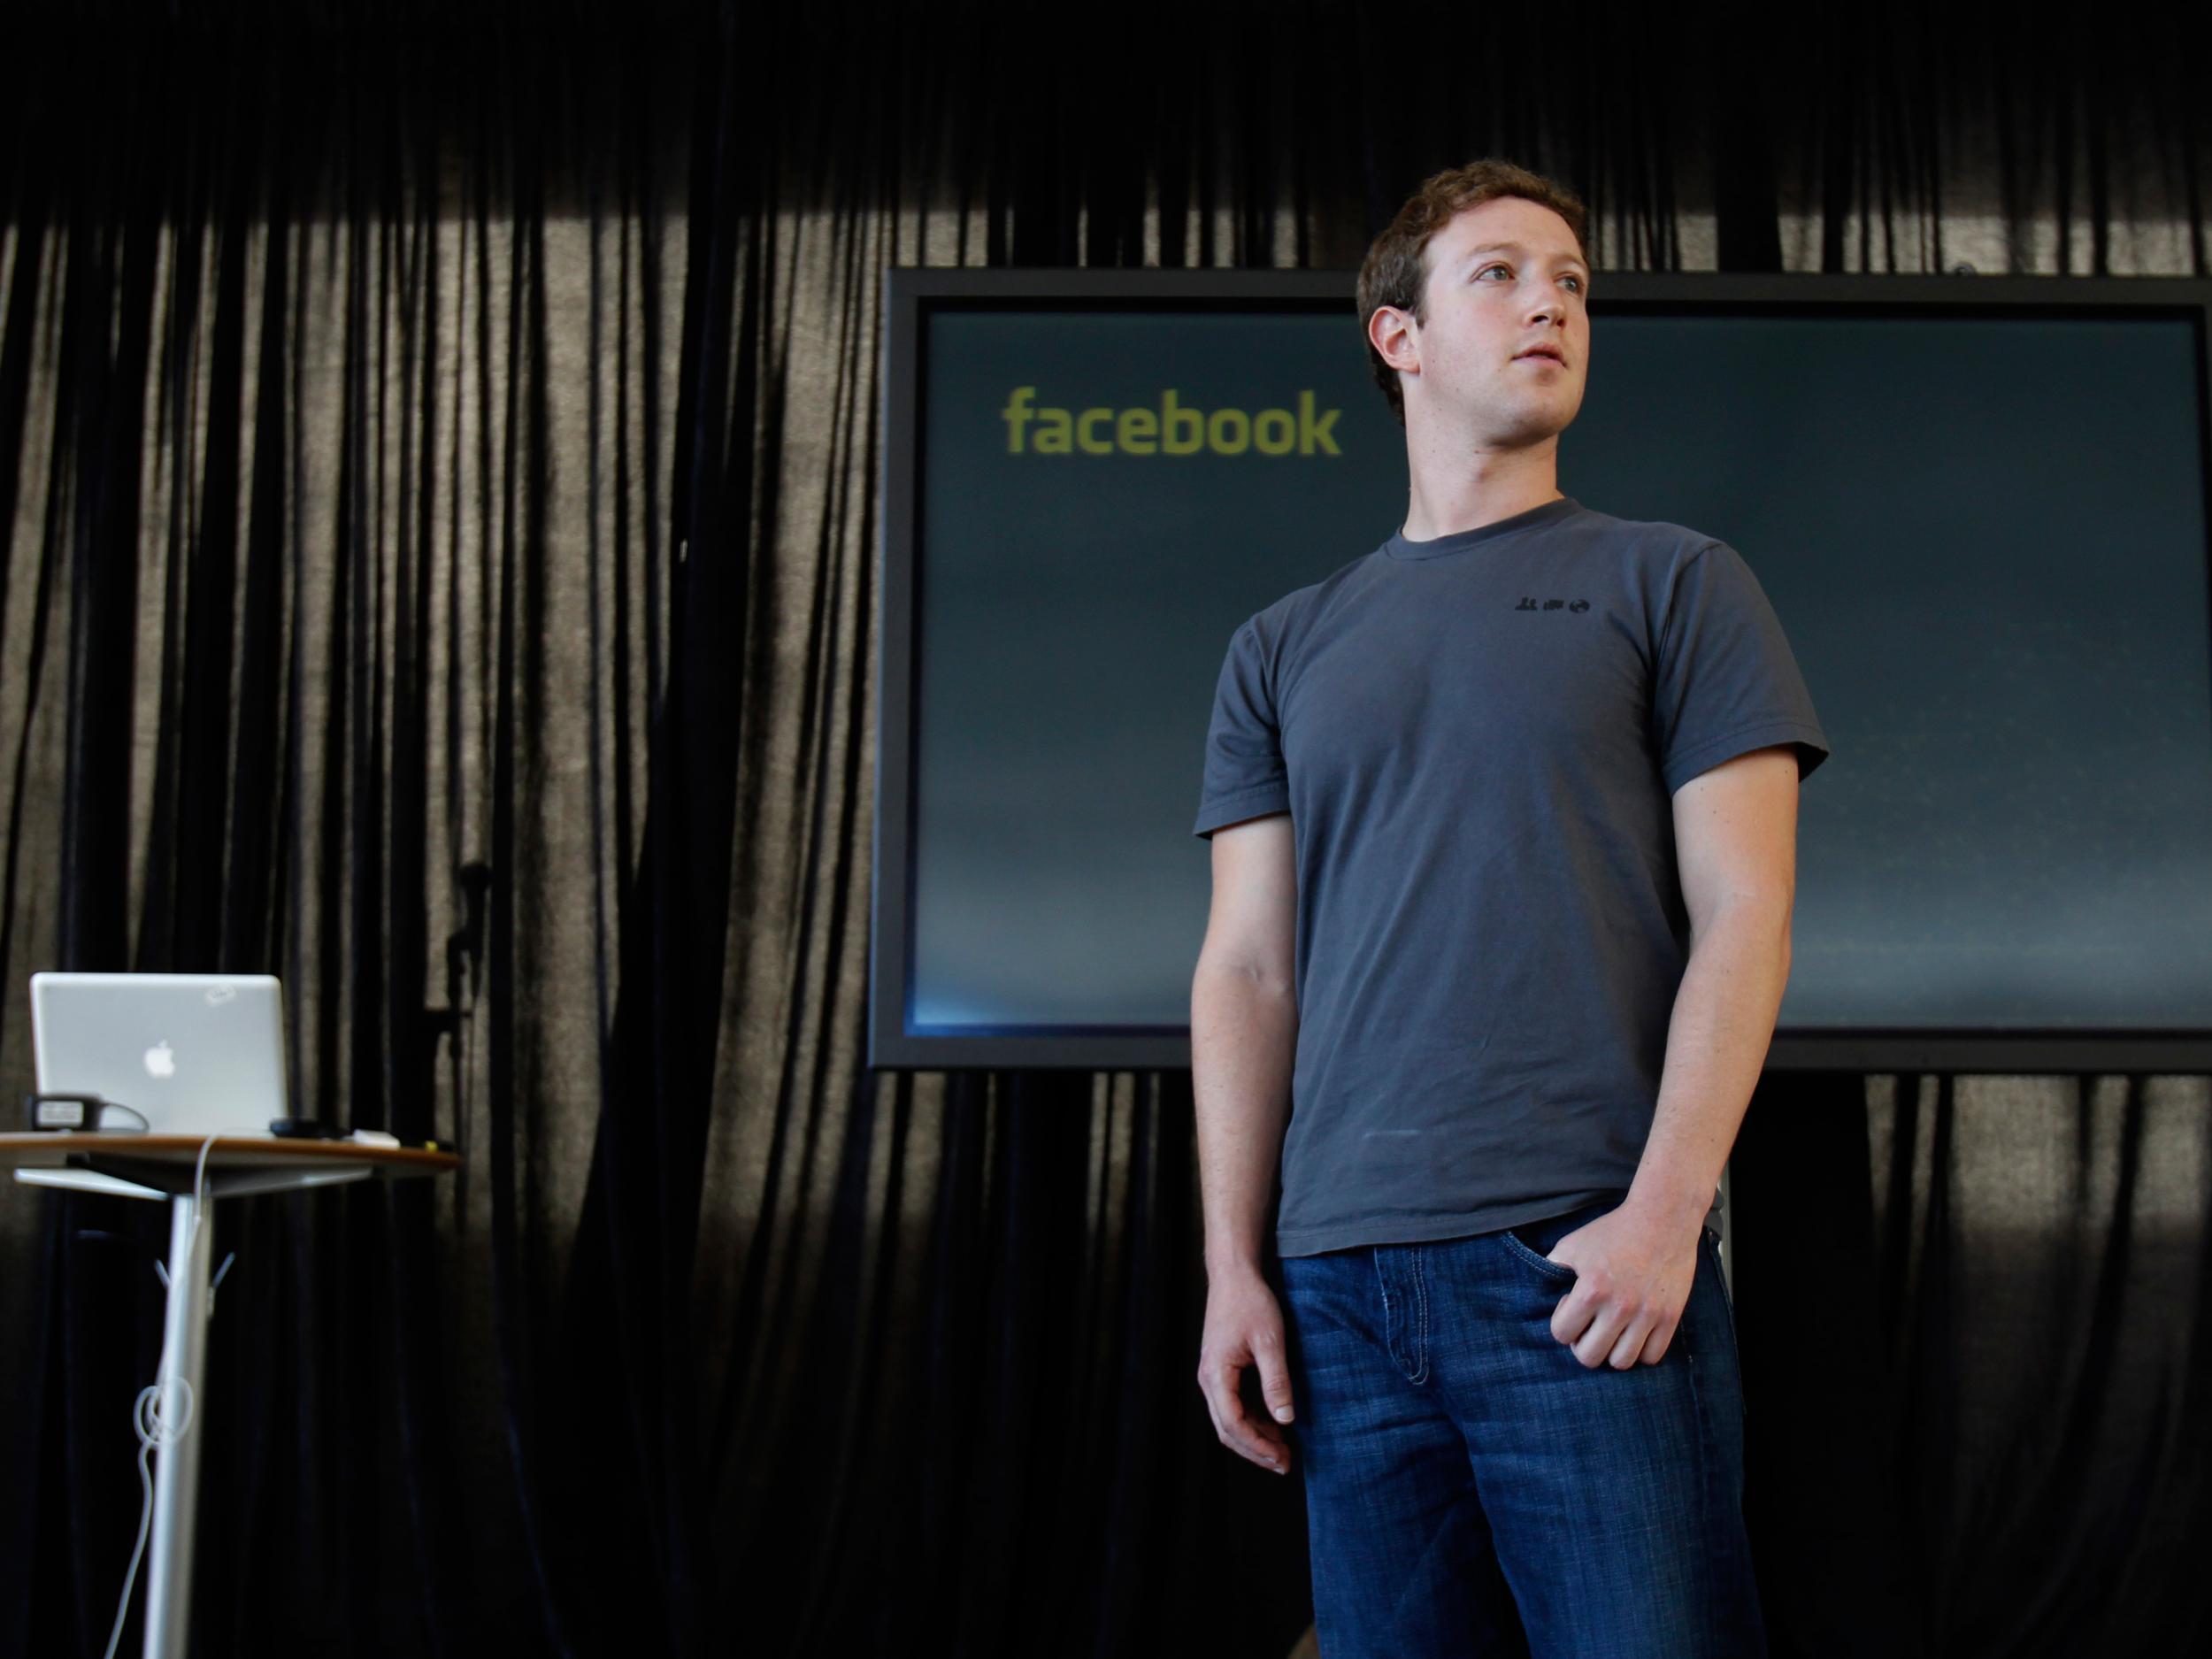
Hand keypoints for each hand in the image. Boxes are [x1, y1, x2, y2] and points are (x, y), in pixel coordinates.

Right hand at [1196, 1267, 1295, 1474]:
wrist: (1234, 1275)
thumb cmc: (1251, 1303)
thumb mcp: (1270, 1341)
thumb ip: (1277, 1381)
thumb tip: (1286, 1421)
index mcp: (1217, 1374)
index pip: (1233, 1425)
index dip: (1258, 1447)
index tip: (1283, 1459)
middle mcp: (1208, 1380)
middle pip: (1227, 1430)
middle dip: (1255, 1450)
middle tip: (1285, 1464)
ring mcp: (1212, 1376)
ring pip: (1228, 1421)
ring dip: (1254, 1438)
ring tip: (1283, 1450)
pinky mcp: (1220, 1371)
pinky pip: (1232, 1406)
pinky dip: (1252, 1421)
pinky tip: (1274, 1425)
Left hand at [1538, 1201, 1700, 1370]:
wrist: (1662, 1219)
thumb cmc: (1613, 1232)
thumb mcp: (1572, 1245)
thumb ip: (1552, 1271)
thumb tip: (1537, 1294)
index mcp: (1592, 1288)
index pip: (1561, 1334)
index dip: (1562, 1323)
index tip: (1573, 1307)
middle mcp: (1621, 1306)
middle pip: (1590, 1357)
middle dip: (1583, 1344)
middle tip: (1589, 1326)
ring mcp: (1648, 1314)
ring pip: (1622, 1362)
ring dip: (1611, 1351)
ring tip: (1612, 1331)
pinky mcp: (1671, 1317)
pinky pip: (1652, 1356)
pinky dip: (1640, 1351)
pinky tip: (1634, 1332)